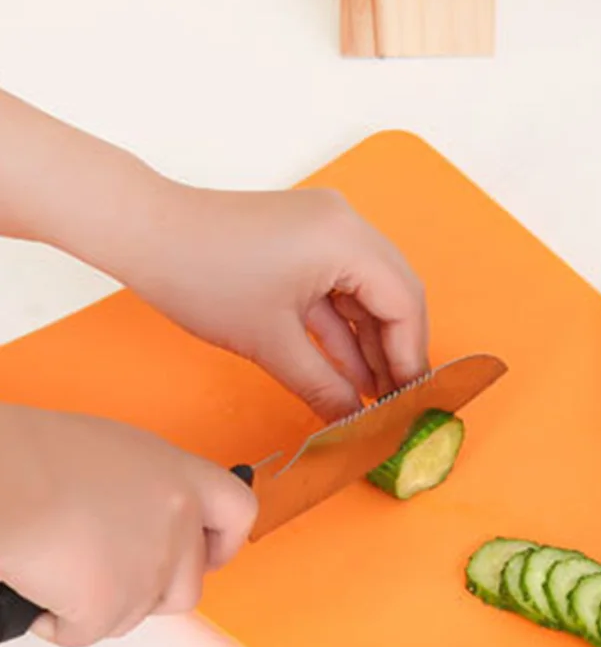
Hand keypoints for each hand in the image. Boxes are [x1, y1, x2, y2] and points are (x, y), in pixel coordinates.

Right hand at [0, 404, 256, 646]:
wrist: (0, 480)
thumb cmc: (31, 456)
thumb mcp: (112, 453)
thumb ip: (146, 488)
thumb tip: (138, 515)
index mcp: (179, 475)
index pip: (238, 512)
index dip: (224, 543)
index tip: (208, 555)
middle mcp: (177, 521)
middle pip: (189, 584)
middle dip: (151, 592)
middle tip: (111, 575)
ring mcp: (150, 567)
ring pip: (138, 613)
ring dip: (104, 606)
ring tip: (63, 573)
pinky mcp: (112, 604)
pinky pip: (90, 633)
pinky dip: (61, 624)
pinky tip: (40, 592)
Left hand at [128, 184, 429, 420]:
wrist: (144, 232)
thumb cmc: (202, 277)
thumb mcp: (271, 344)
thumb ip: (324, 386)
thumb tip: (355, 422)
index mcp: (346, 240)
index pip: (404, 304)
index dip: (409, 358)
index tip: (408, 401)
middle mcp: (346, 225)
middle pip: (397, 294)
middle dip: (397, 351)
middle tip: (395, 401)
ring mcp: (327, 228)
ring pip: (371, 292)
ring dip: (372, 342)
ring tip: (372, 395)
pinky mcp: (306, 238)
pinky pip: (342, 285)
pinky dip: (346, 326)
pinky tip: (349, 371)